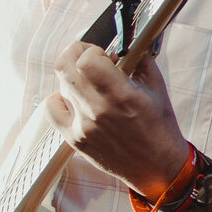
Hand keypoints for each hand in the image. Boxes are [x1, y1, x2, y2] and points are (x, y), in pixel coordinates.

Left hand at [43, 41, 187, 197]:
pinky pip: (52, 109)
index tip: (100, 53)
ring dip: (73, 77)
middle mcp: (99, 111)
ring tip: (89, 84)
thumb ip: (139, 61)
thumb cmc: (159, 128)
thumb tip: (122, 45)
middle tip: (86, 57)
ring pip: (60, 86)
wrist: (157, 166)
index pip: (87, 60)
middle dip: (74, 54)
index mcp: (123, 96)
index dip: (91, 50)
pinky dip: (60, 99)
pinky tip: (75, 100)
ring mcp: (83, 126)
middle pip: (64, 68)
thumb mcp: (157, 88)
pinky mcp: (74, 139)